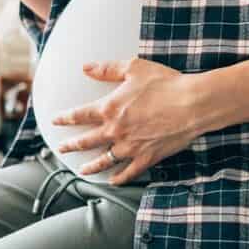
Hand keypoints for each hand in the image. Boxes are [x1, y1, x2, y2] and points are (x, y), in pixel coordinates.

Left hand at [52, 58, 203, 184]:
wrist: (193, 104)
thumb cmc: (166, 83)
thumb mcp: (134, 68)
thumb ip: (107, 69)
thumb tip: (85, 67)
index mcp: (110, 108)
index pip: (79, 115)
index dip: (65, 119)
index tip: (55, 122)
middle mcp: (116, 130)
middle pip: (86, 141)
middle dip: (71, 145)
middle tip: (61, 149)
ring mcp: (131, 147)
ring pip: (104, 161)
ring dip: (90, 166)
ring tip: (81, 170)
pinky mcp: (147, 157)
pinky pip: (129, 172)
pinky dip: (119, 178)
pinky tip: (112, 181)